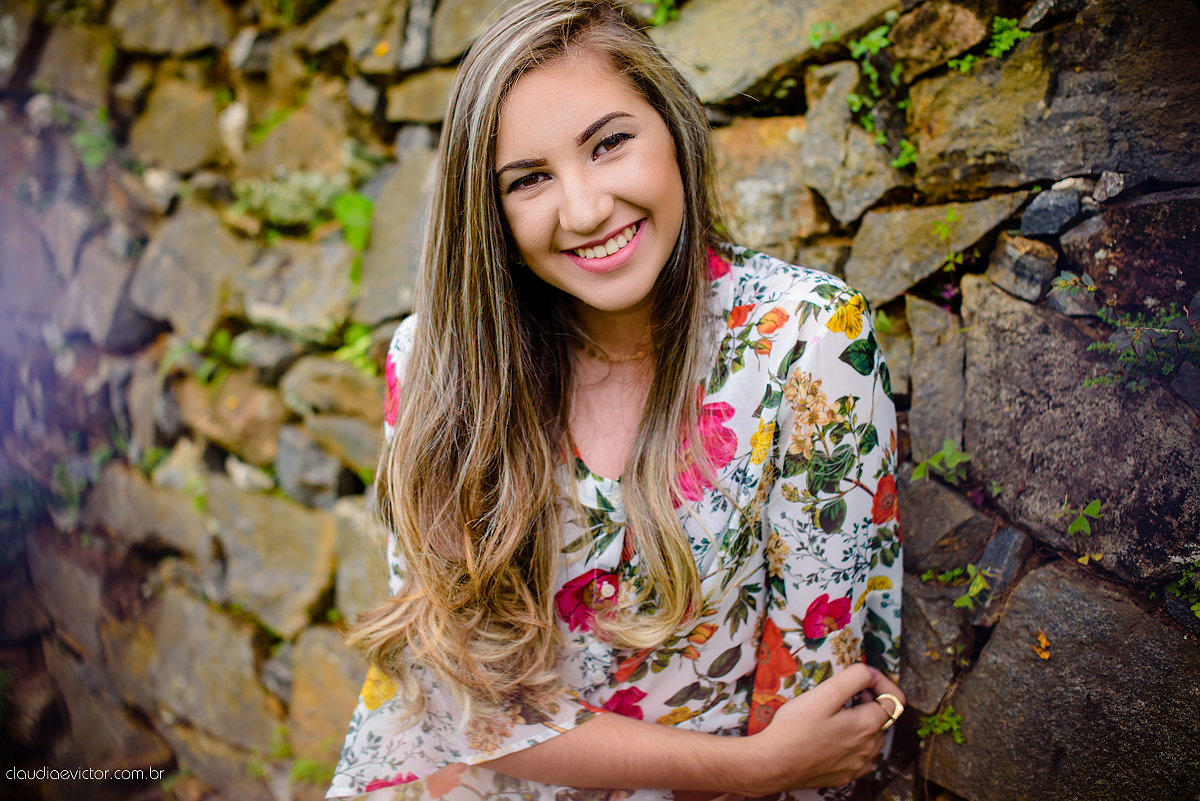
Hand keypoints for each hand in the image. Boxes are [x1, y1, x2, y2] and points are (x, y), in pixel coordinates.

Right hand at [740, 664, 904, 794]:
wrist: (773, 764)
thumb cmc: (795, 728)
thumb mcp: (825, 693)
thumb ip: (853, 678)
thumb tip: (870, 672)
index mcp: (868, 725)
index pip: (895, 700)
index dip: (882, 683)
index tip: (864, 677)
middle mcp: (869, 748)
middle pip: (883, 718)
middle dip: (870, 701)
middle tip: (844, 693)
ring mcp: (858, 765)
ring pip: (873, 738)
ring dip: (862, 722)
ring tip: (836, 714)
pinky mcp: (846, 775)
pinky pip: (860, 756)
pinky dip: (854, 743)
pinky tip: (833, 737)